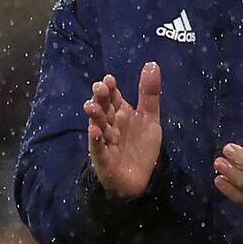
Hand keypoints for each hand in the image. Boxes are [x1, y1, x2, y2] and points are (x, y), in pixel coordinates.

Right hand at [83, 62, 162, 197]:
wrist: (141, 180)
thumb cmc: (140, 147)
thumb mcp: (149, 118)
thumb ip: (149, 94)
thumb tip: (151, 63)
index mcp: (120, 114)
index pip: (113, 98)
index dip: (110, 89)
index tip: (109, 79)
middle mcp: (111, 126)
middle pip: (104, 109)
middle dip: (100, 99)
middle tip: (99, 88)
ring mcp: (106, 142)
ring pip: (98, 127)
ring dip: (95, 117)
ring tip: (91, 106)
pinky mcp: (105, 160)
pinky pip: (99, 149)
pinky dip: (96, 141)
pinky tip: (94, 131)